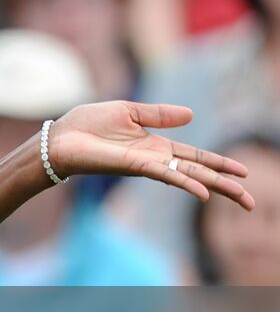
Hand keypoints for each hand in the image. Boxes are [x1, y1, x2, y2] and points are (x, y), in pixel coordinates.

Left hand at [49, 101, 253, 208]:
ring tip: (241, 198)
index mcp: (156, 144)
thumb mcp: (128, 110)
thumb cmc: (87, 125)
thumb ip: (158, 114)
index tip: (243, 172)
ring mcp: (147, 164)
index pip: (195, 155)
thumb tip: (192, 114)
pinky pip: (166, 174)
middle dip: (225, 185)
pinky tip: (203, 191)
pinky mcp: (135, 166)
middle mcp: (155, 158)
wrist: (61, 137)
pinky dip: (186, 181)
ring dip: (215, 186)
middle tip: (251, 201)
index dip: (219, 163)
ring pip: (189, 175)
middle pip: (199, 171)